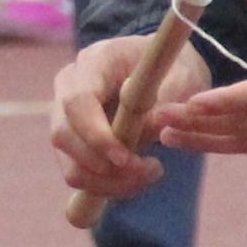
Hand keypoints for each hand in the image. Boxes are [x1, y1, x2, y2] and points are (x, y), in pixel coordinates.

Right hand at [51, 27, 203, 207]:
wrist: (168, 72)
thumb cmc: (177, 70)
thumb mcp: (183, 79)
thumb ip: (167, 101)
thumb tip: (151, 129)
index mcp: (95, 60)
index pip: (78, 101)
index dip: (96, 135)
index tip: (126, 159)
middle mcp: (70, 84)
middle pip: (63, 135)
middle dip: (103, 166)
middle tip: (148, 172)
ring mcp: (65, 113)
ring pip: (69, 162)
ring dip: (107, 182)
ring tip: (150, 174)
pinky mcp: (72, 139)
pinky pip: (78, 173)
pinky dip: (106, 186)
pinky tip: (137, 178)